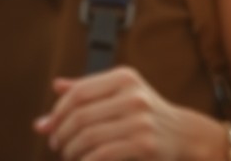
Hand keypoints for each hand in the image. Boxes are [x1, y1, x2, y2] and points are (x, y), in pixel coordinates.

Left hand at [34, 67, 225, 160]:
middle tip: (57, 145)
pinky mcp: (145, 143)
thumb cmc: (144, 114)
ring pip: (88, 137)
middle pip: (80, 116)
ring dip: (71, 150)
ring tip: (70, 154)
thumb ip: (85, 95)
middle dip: (61, 134)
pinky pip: (101, 154)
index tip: (50, 127)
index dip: (57, 112)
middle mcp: (133, 95)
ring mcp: (141, 120)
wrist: (183, 133)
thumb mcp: (118, 94)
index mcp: (125, 77)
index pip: (78, 93)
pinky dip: (86, 160)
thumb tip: (47, 105)